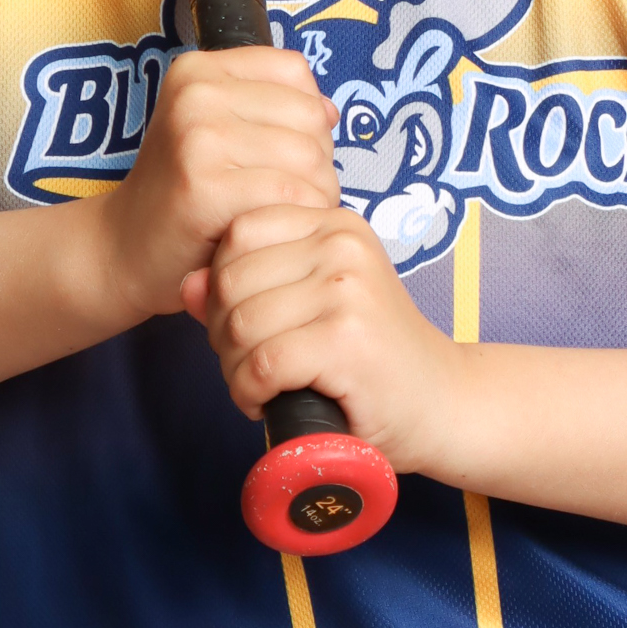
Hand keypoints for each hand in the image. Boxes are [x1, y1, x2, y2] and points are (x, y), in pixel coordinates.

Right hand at [95, 48, 340, 325]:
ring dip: (312, 197)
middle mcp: (195, 93)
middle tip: (279, 193)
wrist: (125, 249)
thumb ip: (275, 108)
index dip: (305, 116)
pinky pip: (292, 197)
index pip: (295, 71)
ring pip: (311, 159)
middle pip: (310, 117)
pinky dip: (295, 221)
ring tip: (275, 213)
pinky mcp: (205, 187)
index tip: (277, 150)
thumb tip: (331, 112)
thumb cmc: (183, 191)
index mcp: (198, 69)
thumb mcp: (219, 129)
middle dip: (315, 161)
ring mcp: (198, 138)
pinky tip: (268, 231)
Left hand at [182, 202, 470, 472]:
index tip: (246, 325)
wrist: (441, 404)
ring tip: (258, 386)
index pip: (238, 233)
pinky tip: (264, 403)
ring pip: (240, 324)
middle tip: (247, 365)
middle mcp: (342, 244)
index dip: (223, 286)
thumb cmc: (370, 358)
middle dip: (222, 332)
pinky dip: (248, 393)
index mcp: (334, 223)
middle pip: (230, 279)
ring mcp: (346, 289)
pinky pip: (260, 364)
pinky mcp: (346, 339)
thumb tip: (185, 284)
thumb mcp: (310, 307)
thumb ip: (248, 289)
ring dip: (233, 369)